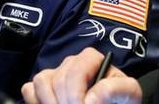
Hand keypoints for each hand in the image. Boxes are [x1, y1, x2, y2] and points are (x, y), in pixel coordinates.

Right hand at [21, 48, 141, 103]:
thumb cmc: (119, 100)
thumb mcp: (129, 93)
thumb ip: (116, 89)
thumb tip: (91, 98)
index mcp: (91, 59)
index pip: (74, 71)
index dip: (75, 92)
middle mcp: (70, 63)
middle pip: (57, 80)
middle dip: (65, 102)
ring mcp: (55, 73)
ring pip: (40, 82)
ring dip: (49, 102)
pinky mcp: (44, 87)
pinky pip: (30, 89)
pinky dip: (36, 101)